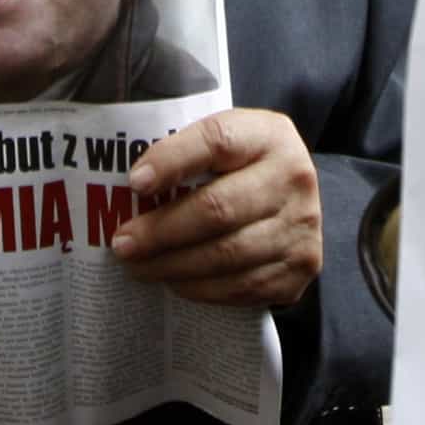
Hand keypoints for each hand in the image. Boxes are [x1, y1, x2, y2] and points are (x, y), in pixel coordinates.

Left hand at [110, 109, 322, 309]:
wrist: (296, 201)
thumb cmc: (245, 168)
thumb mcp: (227, 142)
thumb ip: (188, 153)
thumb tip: (136, 188)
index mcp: (269, 136)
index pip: (217, 140)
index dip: (172, 160)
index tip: (135, 183)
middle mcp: (294, 179)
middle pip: (218, 208)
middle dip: (161, 230)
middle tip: (122, 243)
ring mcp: (301, 228)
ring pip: (226, 255)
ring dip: (173, 266)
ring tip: (139, 267)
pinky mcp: (299, 269)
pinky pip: (240, 287)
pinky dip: (199, 288)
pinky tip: (174, 281)